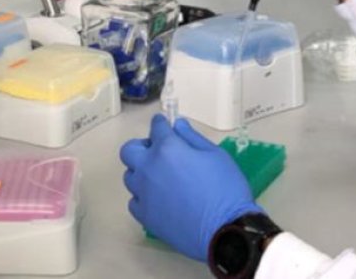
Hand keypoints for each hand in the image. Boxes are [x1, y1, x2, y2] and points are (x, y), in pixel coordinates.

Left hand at [121, 115, 261, 261]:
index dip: (161, 123)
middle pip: (129, 150)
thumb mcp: (216, 155)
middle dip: (142, 146)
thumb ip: (193, 137)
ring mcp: (143, 193)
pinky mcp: (144, 216)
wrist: (225, 230)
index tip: (165, 124)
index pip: (156, 127)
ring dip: (142, 172)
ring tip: (161, 178)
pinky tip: (159, 199)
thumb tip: (177, 125)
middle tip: (159, 152)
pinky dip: (143, 196)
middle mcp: (148, 168)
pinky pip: (134, 200)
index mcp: (167, 149)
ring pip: (130, 176)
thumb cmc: (226, 189)